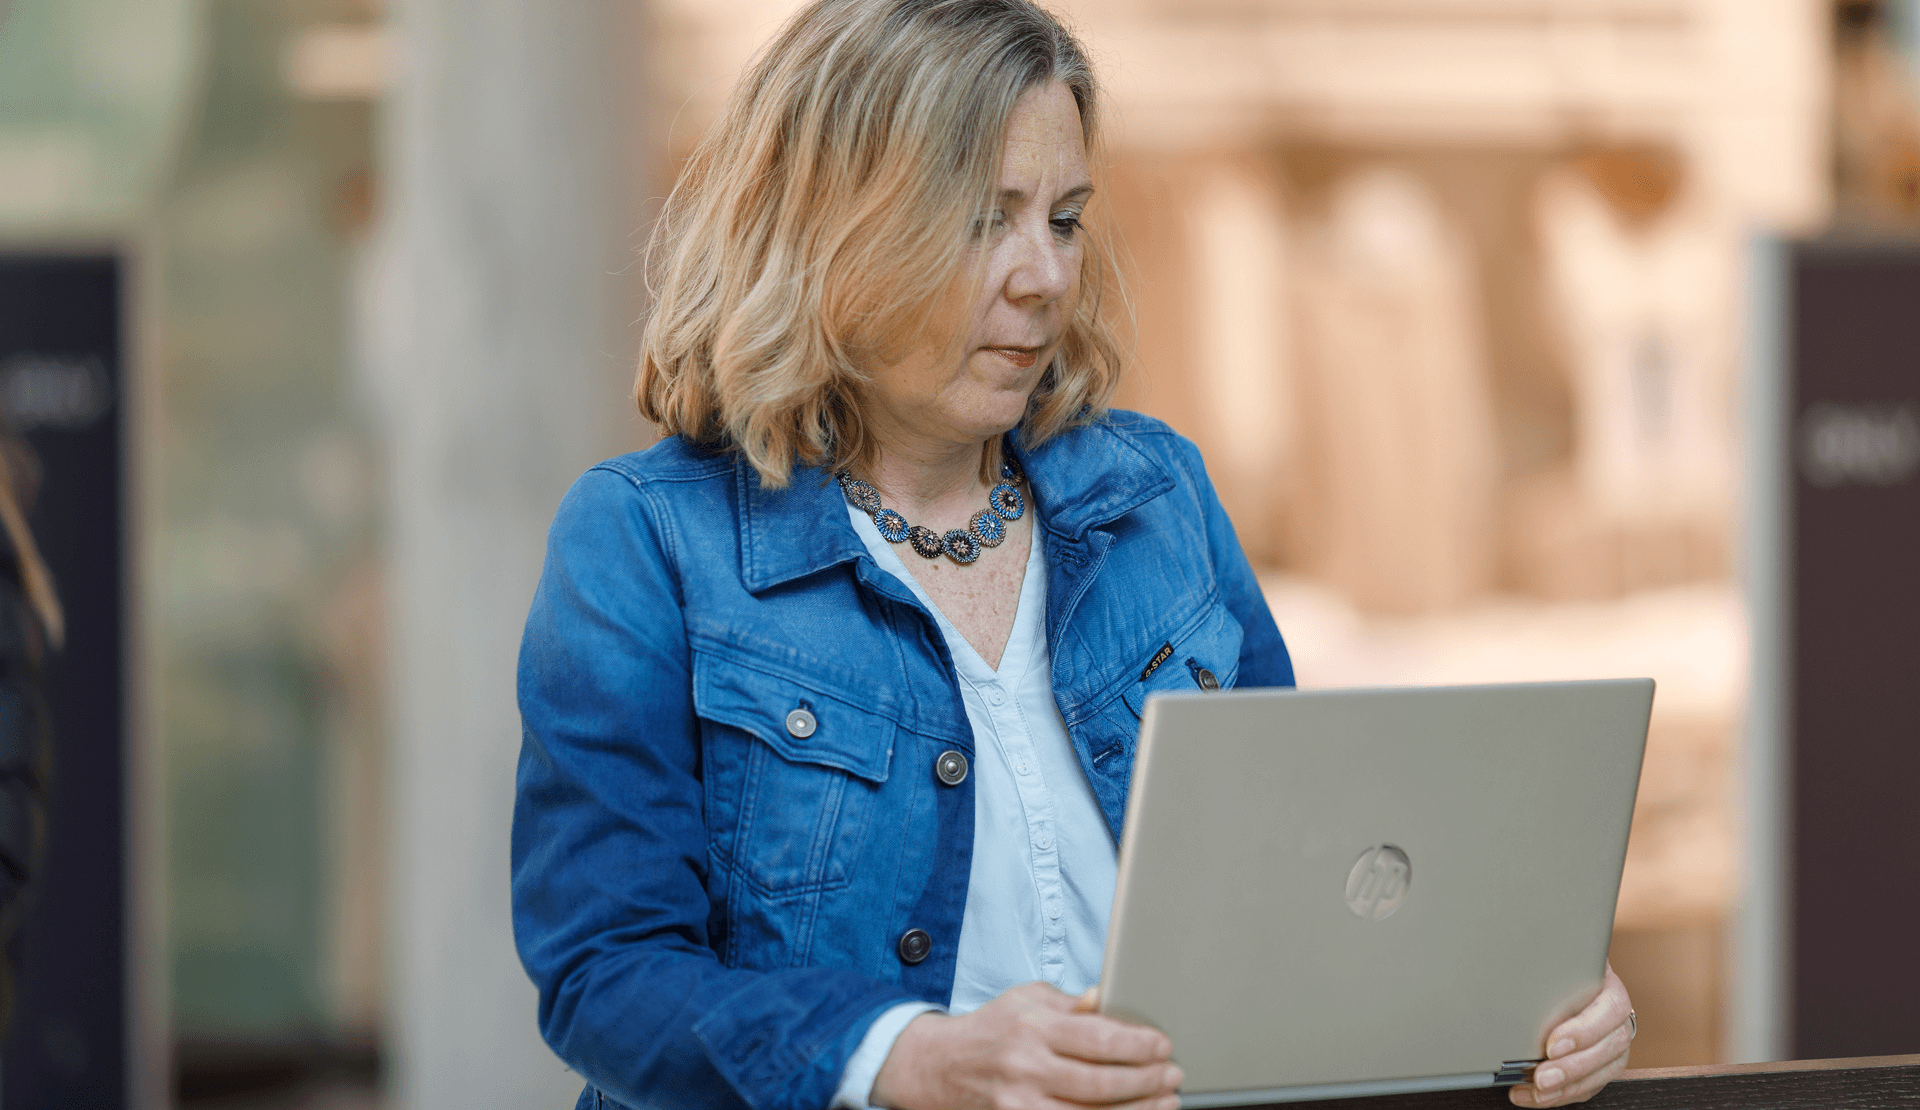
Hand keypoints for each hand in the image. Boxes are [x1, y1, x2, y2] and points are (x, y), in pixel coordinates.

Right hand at [871, 982, 1182, 1109]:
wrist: (941, 1067)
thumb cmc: (993, 1028)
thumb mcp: (1027, 1000)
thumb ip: (1070, 1004)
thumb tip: (1107, 1000)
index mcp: (1032, 1027)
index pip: (1095, 1037)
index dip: (1137, 1044)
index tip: (1163, 1045)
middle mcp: (1026, 1067)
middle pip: (1099, 1082)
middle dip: (1146, 1081)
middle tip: (1173, 1075)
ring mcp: (1020, 1104)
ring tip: (1165, 1103)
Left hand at [1511, 963, 1632, 1106]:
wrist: (1573, 975)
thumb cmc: (1563, 968)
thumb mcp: (1562, 962)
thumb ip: (1551, 970)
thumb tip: (1520, 975)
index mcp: (1612, 990)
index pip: (1608, 1012)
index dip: (1582, 1032)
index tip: (1552, 1045)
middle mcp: (1619, 1021)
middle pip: (1606, 1049)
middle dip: (1571, 1068)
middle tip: (1541, 1077)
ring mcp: (1614, 1047)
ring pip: (1599, 1074)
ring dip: (1565, 1088)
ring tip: (1535, 1091)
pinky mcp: (1603, 1067)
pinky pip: (1587, 1087)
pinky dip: (1559, 1095)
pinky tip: (1532, 1095)